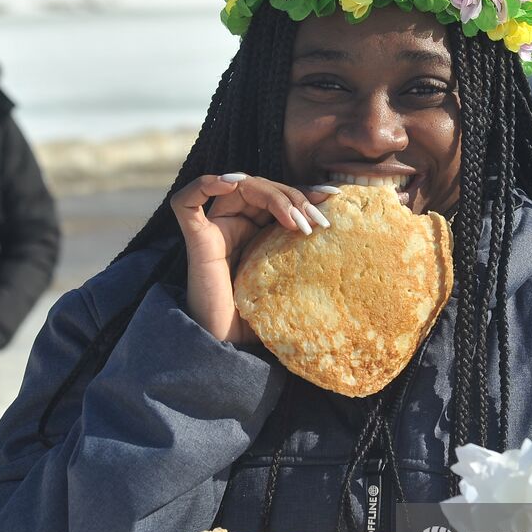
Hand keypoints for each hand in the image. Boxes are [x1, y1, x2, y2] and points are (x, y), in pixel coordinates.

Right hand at [169, 173, 334, 342]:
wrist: (230, 348)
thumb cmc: (261, 320)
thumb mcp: (292, 280)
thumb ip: (306, 257)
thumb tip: (343, 240)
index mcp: (256, 231)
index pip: (280, 195)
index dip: (305, 191)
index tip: (335, 197)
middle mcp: (234, 225)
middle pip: (263, 187)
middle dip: (295, 198)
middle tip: (318, 224)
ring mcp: (214, 230)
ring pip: (238, 187)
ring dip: (273, 196)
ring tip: (298, 223)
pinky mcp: (195, 240)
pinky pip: (187, 202)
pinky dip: (206, 184)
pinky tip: (230, 183)